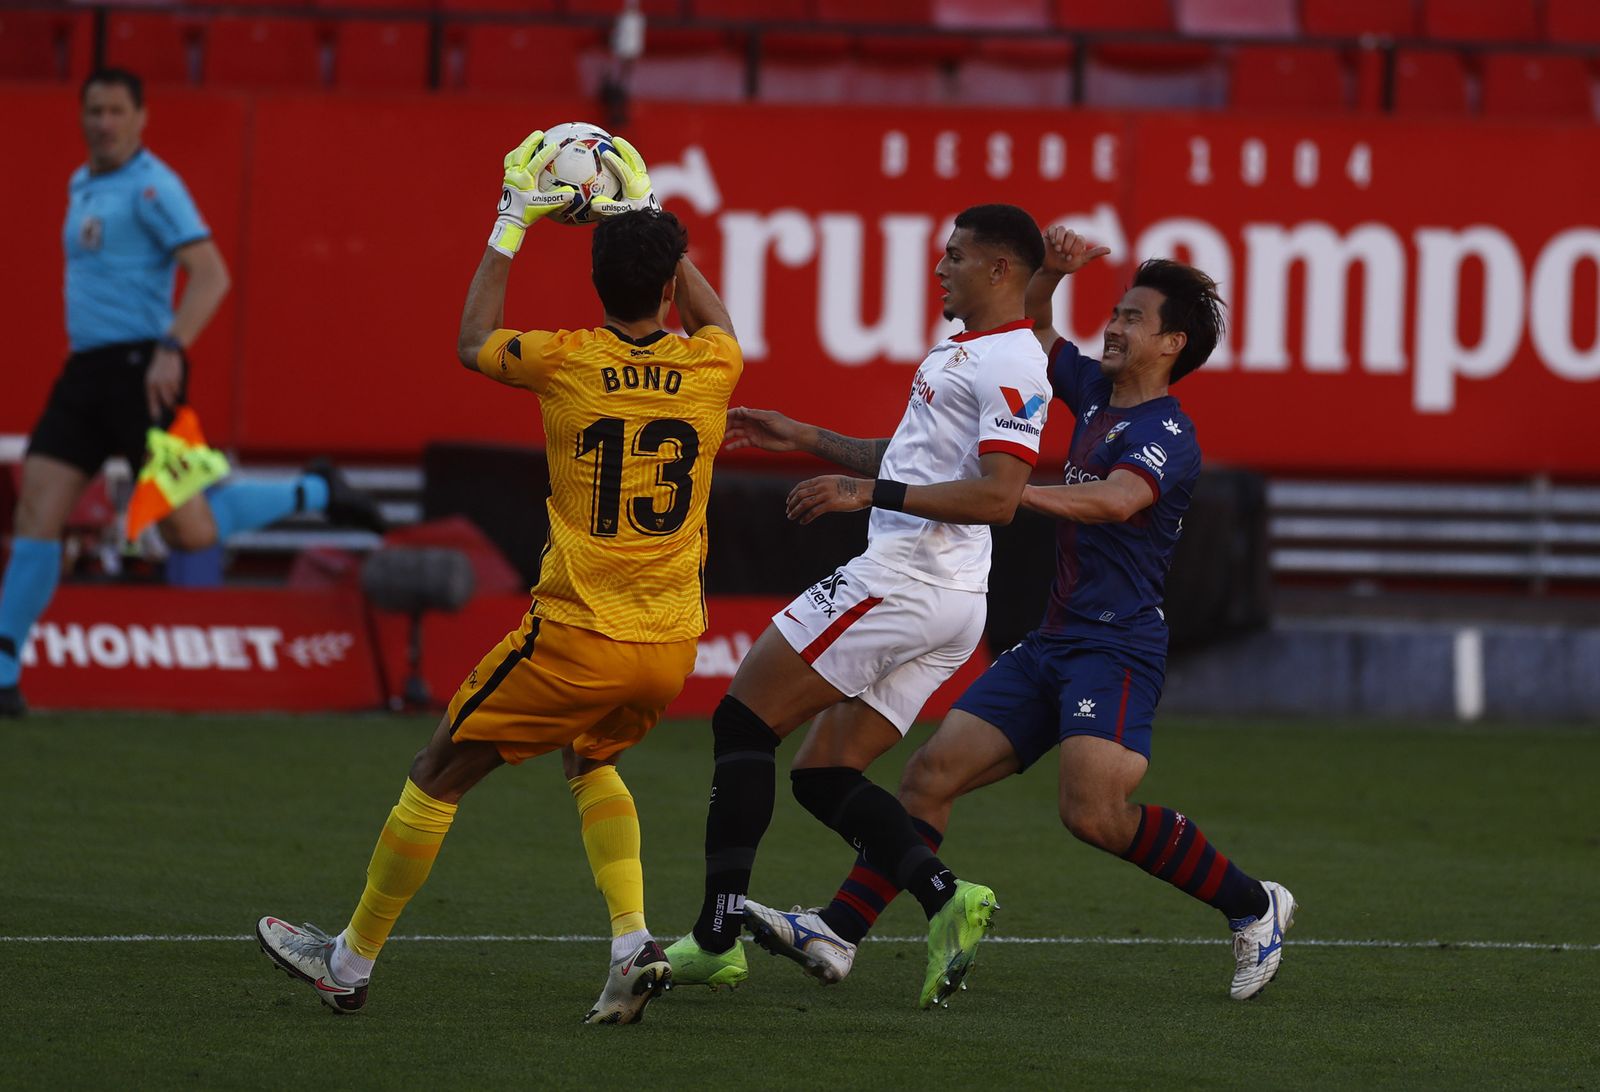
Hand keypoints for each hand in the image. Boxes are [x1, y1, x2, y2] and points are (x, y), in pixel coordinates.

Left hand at [145, 346, 182, 419]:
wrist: (167, 352)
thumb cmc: (160, 368)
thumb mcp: (153, 377)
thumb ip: (155, 389)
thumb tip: (161, 404)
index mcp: (149, 384)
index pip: (151, 400)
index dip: (154, 410)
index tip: (156, 418)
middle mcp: (157, 384)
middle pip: (165, 401)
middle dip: (168, 406)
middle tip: (172, 410)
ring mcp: (167, 382)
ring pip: (173, 396)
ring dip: (174, 397)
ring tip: (174, 395)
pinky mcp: (175, 379)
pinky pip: (178, 390)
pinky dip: (178, 389)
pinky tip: (176, 383)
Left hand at [488, 131, 575, 256]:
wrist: (509, 221)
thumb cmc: (527, 214)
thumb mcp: (543, 207)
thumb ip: (557, 199)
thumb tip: (572, 192)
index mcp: (524, 180)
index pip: (536, 162)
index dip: (546, 153)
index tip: (555, 145)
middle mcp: (515, 175)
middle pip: (522, 153)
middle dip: (531, 142)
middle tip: (540, 133)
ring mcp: (509, 176)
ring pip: (514, 156)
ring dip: (522, 147)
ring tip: (529, 141)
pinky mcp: (507, 179)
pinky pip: (510, 163)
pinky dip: (516, 156)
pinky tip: (522, 156)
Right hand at [590, 136, 659, 217]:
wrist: (648, 219)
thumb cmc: (632, 216)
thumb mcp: (620, 213)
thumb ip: (608, 208)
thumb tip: (593, 204)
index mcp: (636, 188)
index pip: (625, 171)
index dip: (615, 162)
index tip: (605, 154)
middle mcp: (642, 180)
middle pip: (635, 159)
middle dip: (625, 148)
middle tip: (614, 139)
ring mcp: (643, 178)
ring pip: (636, 159)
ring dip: (627, 148)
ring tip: (615, 140)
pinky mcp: (642, 178)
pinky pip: (634, 163)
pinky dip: (626, 155)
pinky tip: (615, 150)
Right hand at [723, 407, 810, 453]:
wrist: (795, 438)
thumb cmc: (784, 425)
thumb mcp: (769, 417)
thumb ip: (754, 414)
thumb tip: (740, 409)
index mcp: (754, 414)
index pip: (737, 412)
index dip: (728, 414)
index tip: (718, 417)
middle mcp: (751, 422)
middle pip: (734, 422)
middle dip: (724, 425)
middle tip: (713, 430)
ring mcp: (752, 432)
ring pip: (735, 433)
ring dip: (726, 435)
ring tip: (717, 440)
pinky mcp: (755, 442)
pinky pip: (741, 443)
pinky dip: (734, 445)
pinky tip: (727, 449)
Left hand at [786, 475, 870, 524]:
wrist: (864, 490)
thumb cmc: (851, 487)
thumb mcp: (835, 480)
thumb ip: (823, 484)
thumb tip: (815, 490)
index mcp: (821, 479)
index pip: (801, 486)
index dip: (792, 494)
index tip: (789, 501)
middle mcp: (821, 486)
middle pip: (800, 495)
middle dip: (792, 504)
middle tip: (788, 511)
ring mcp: (825, 495)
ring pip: (804, 504)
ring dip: (795, 511)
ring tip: (791, 517)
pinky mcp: (831, 504)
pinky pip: (814, 512)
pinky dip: (806, 518)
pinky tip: (802, 522)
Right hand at [1042, 225, 1110, 275]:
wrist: (1052, 270)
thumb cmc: (1068, 266)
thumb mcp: (1082, 261)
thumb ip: (1094, 254)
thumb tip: (1109, 250)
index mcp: (1079, 241)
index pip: (1079, 239)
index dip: (1074, 249)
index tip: (1069, 258)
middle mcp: (1070, 236)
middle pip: (1071, 234)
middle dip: (1067, 246)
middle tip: (1062, 255)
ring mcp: (1060, 234)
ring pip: (1062, 229)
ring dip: (1059, 240)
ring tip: (1057, 249)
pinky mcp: (1050, 234)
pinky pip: (1053, 228)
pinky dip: (1052, 234)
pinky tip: (1051, 242)